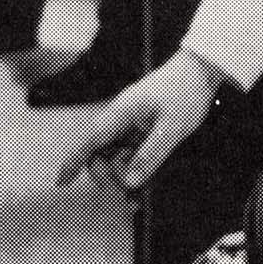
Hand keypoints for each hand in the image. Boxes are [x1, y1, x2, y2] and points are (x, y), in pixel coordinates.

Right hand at [58, 47, 225, 191]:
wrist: (201, 68)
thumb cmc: (187, 92)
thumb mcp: (172, 128)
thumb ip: (150, 155)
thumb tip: (129, 182)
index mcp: (122, 112)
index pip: (89, 140)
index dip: (73, 162)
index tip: (61, 183)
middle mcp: (121, 116)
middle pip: (99, 150)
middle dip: (107, 174)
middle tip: (128, 194)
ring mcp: (131, 119)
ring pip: (114, 152)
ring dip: (121, 172)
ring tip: (138, 194)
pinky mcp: (142, 123)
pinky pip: (130, 148)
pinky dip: (133, 165)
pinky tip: (144, 177)